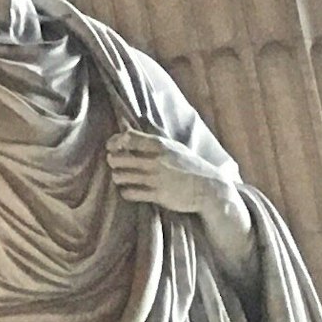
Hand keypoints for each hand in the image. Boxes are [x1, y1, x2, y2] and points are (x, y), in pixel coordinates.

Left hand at [108, 128, 245, 226]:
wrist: (210, 189)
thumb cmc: (191, 166)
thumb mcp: (175, 147)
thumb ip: (153, 140)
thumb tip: (133, 125)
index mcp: (160, 145)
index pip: (127, 138)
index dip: (114, 142)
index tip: (110, 146)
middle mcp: (155, 161)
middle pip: (118, 158)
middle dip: (113, 160)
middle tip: (114, 163)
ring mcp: (155, 179)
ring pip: (121, 176)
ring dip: (117, 176)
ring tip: (120, 177)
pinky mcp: (158, 195)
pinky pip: (130, 193)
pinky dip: (125, 191)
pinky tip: (129, 190)